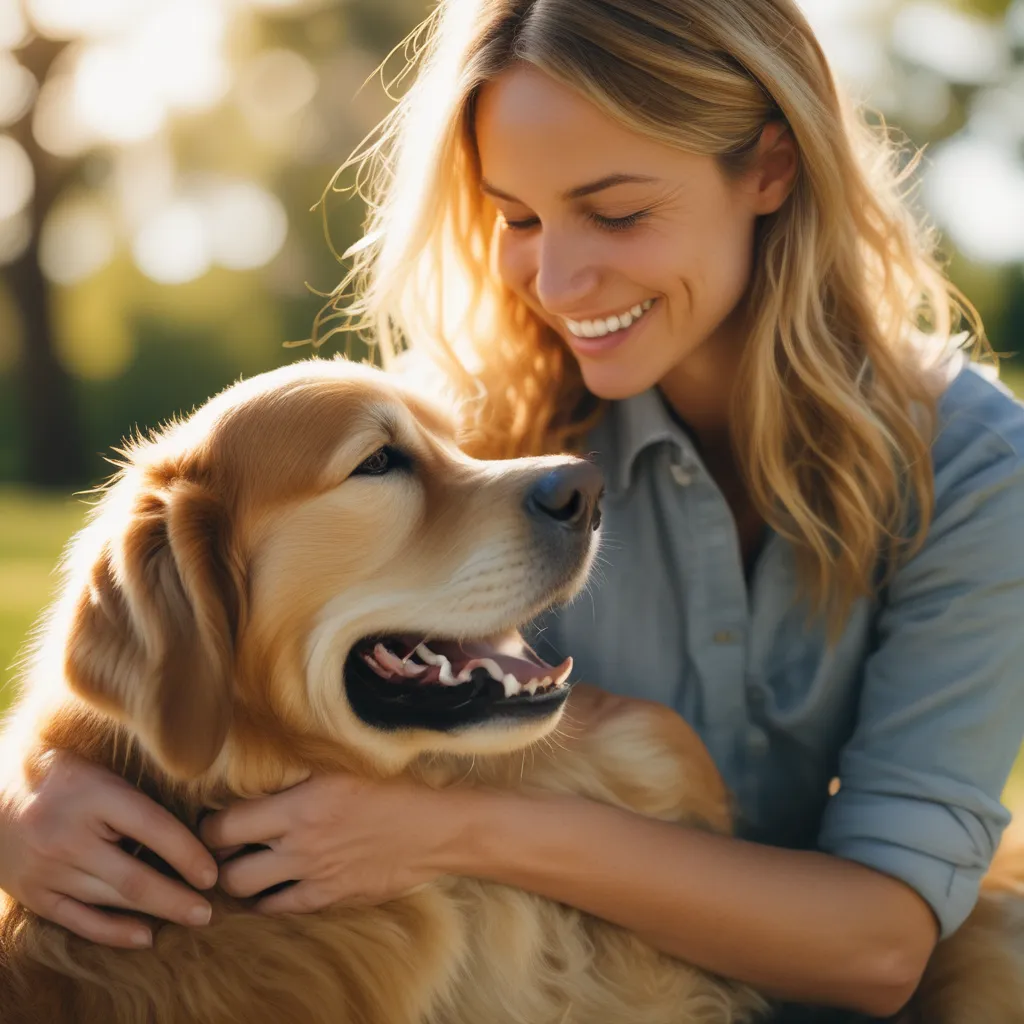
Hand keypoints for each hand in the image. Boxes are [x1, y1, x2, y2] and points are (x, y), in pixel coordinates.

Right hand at [0, 751, 217, 947]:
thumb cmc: (67, 775)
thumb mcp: (103, 770)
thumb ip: (140, 795)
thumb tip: (198, 824)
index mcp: (93, 794)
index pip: (153, 827)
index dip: (188, 853)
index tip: (213, 873)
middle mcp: (67, 836)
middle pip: (133, 878)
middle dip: (177, 898)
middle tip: (209, 910)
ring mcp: (47, 870)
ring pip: (112, 900)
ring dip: (156, 913)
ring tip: (192, 917)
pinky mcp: (34, 894)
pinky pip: (80, 921)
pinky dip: (115, 932)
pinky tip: (146, 936)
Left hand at [201, 774, 460, 914]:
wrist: (439, 826)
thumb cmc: (397, 783)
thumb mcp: (346, 762)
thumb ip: (302, 767)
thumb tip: (263, 762)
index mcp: (302, 803)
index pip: (226, 825)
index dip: (210, 825)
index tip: (213, 817)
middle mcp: (301, 843)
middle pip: (229, 868)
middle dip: (218, 858)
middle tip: (224, 846)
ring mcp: (315, 875)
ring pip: (248, 893)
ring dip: (240, 881)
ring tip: (244, 866)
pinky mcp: (332, 897)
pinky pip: (280, 909)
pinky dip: (268, 901)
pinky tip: (272, 887)